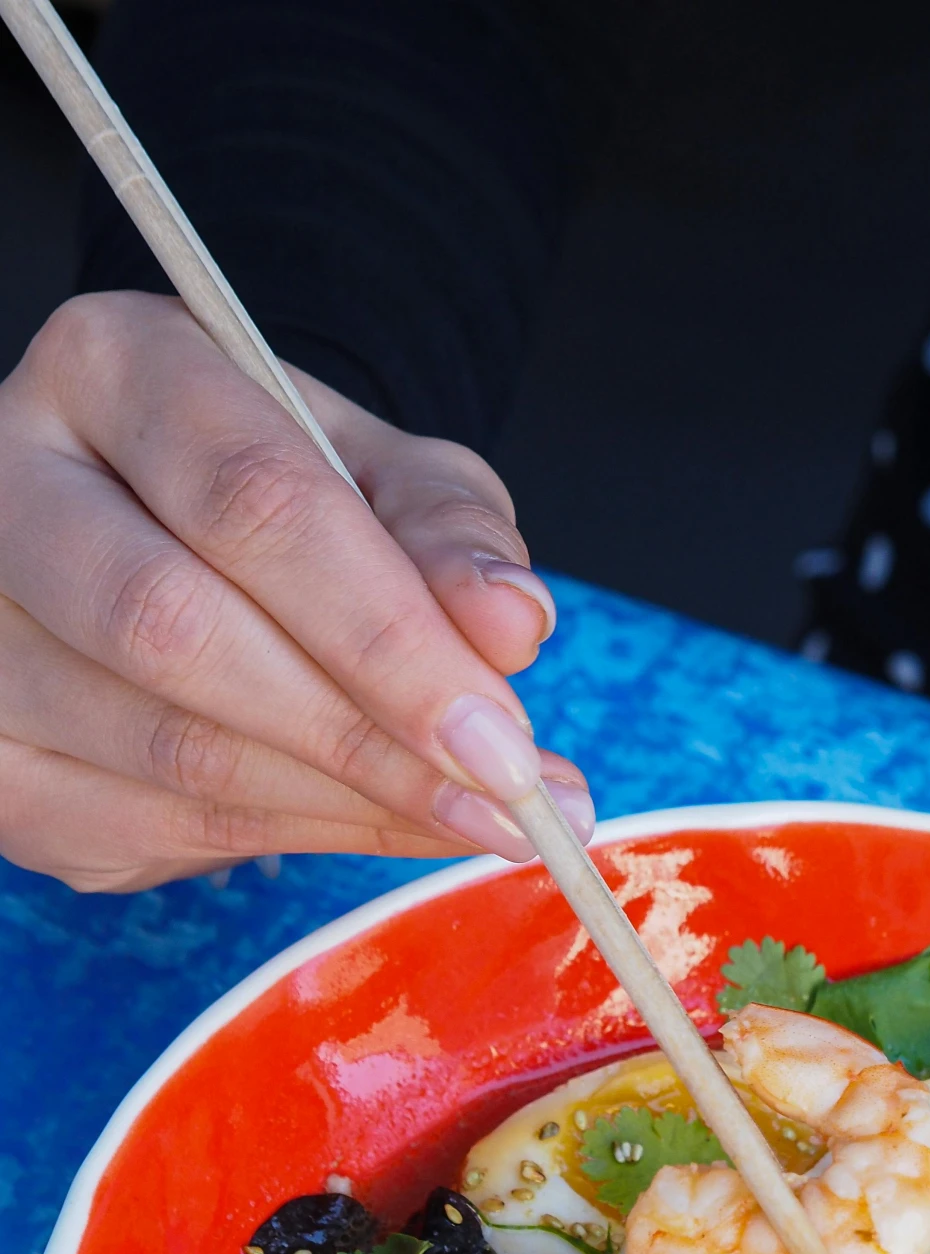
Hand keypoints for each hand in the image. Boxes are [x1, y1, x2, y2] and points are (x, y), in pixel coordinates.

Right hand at [0, 291, 592, 891]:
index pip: (251, 502)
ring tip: (468, 820)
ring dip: (341, 805)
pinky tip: (377, 825)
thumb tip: (511, 622)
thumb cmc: (286, 501)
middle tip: (499, 797)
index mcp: (111, 370)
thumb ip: (454, 540)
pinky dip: (289, 841)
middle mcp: (6, 482)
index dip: (388, 637)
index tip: (501, 735)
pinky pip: (145, 826)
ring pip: (162, 748)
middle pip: (176, 630)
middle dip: (363, 737)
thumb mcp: (390, 480)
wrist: (171, 543)